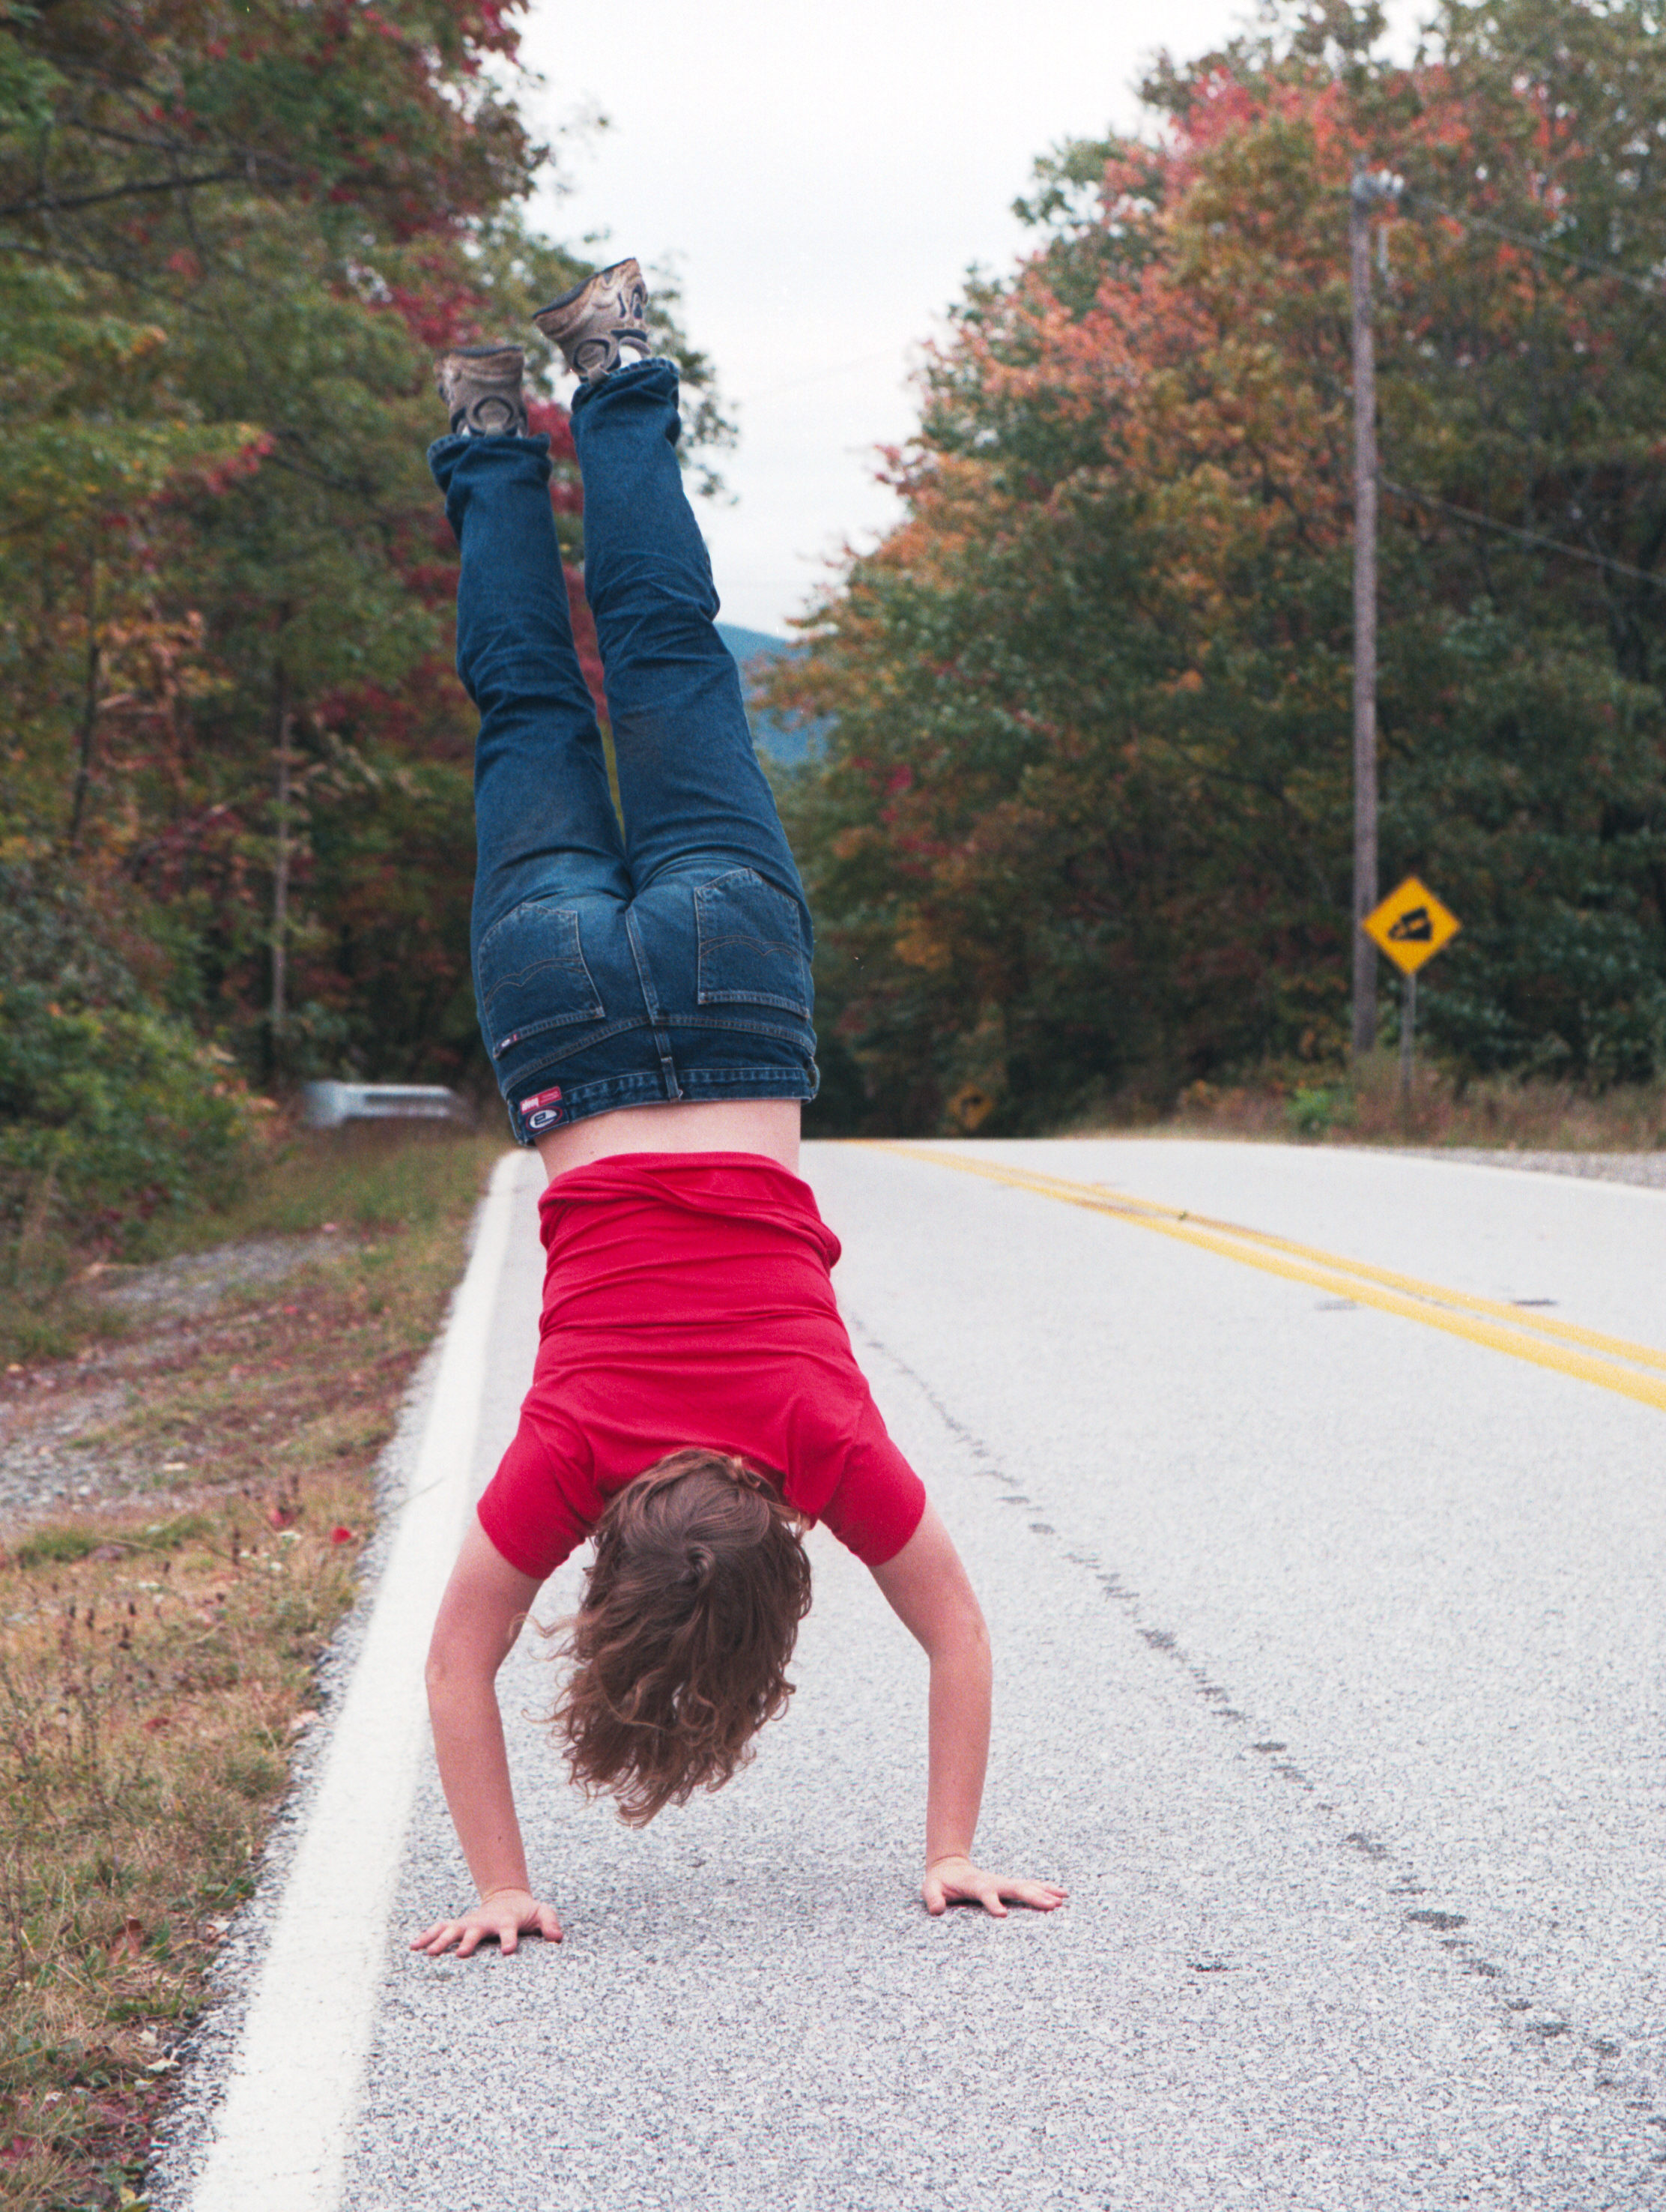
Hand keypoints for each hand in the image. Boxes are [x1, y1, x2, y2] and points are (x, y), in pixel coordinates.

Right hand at [409, 1886, 562, 1958]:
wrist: (507, 1897)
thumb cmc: (525, 1911)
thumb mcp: (542, 1912)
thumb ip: (550, 1923)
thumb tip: (557, 1938)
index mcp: (506, 1922)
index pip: (509, 1931)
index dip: (509, 1940)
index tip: (508, 1950)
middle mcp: (485, 1922)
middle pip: (475, 1931)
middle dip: (468, 1941)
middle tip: (461, 1954)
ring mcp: (470, 1923)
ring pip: (452, 1930)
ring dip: (441, 1940)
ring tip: (427, 1952)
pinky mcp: (459, 1925)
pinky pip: (440, 1929)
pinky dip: (426, 1935)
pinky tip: (413, 1946)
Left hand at [921, 1854, 1067, 1918]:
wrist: (949, 1865)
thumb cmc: (940, 1882)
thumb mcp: (930, 1889)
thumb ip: (933, 1898)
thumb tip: (937, 1910)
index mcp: (976, 1884)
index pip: (986, 1893)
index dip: (993, 1903)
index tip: (1003, 1915)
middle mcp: (993, 1882)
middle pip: (1015, 1888)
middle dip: (1033, 1896)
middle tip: (1051, 1906)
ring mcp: (1002, 1882)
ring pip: (1026, 1886)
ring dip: (1044, 1892)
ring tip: (1062, 1900)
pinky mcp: (1008, 1885)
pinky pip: (1029, 1886)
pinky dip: (1045, 1888)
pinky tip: (1061, 1894)